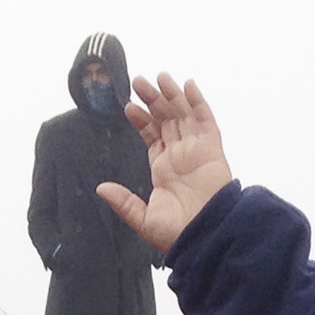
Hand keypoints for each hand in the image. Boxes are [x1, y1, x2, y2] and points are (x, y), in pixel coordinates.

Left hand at [96, 74, 235, 254]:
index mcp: (164, 169)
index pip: (152, 136)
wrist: (205, 237)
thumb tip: (101, 188)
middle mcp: (180, 156)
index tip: (128, 106)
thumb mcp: (144, 219)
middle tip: (138, 81)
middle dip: (153, 100)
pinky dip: (198, 102)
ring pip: (183, 115)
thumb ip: (124, 202)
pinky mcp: (213, 150)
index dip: (141, 119)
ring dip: (172, 95)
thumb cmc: (178, 233)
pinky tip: (188, 86)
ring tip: (159, 77)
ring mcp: (197, 150)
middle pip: (166, 120)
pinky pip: (206, 121)